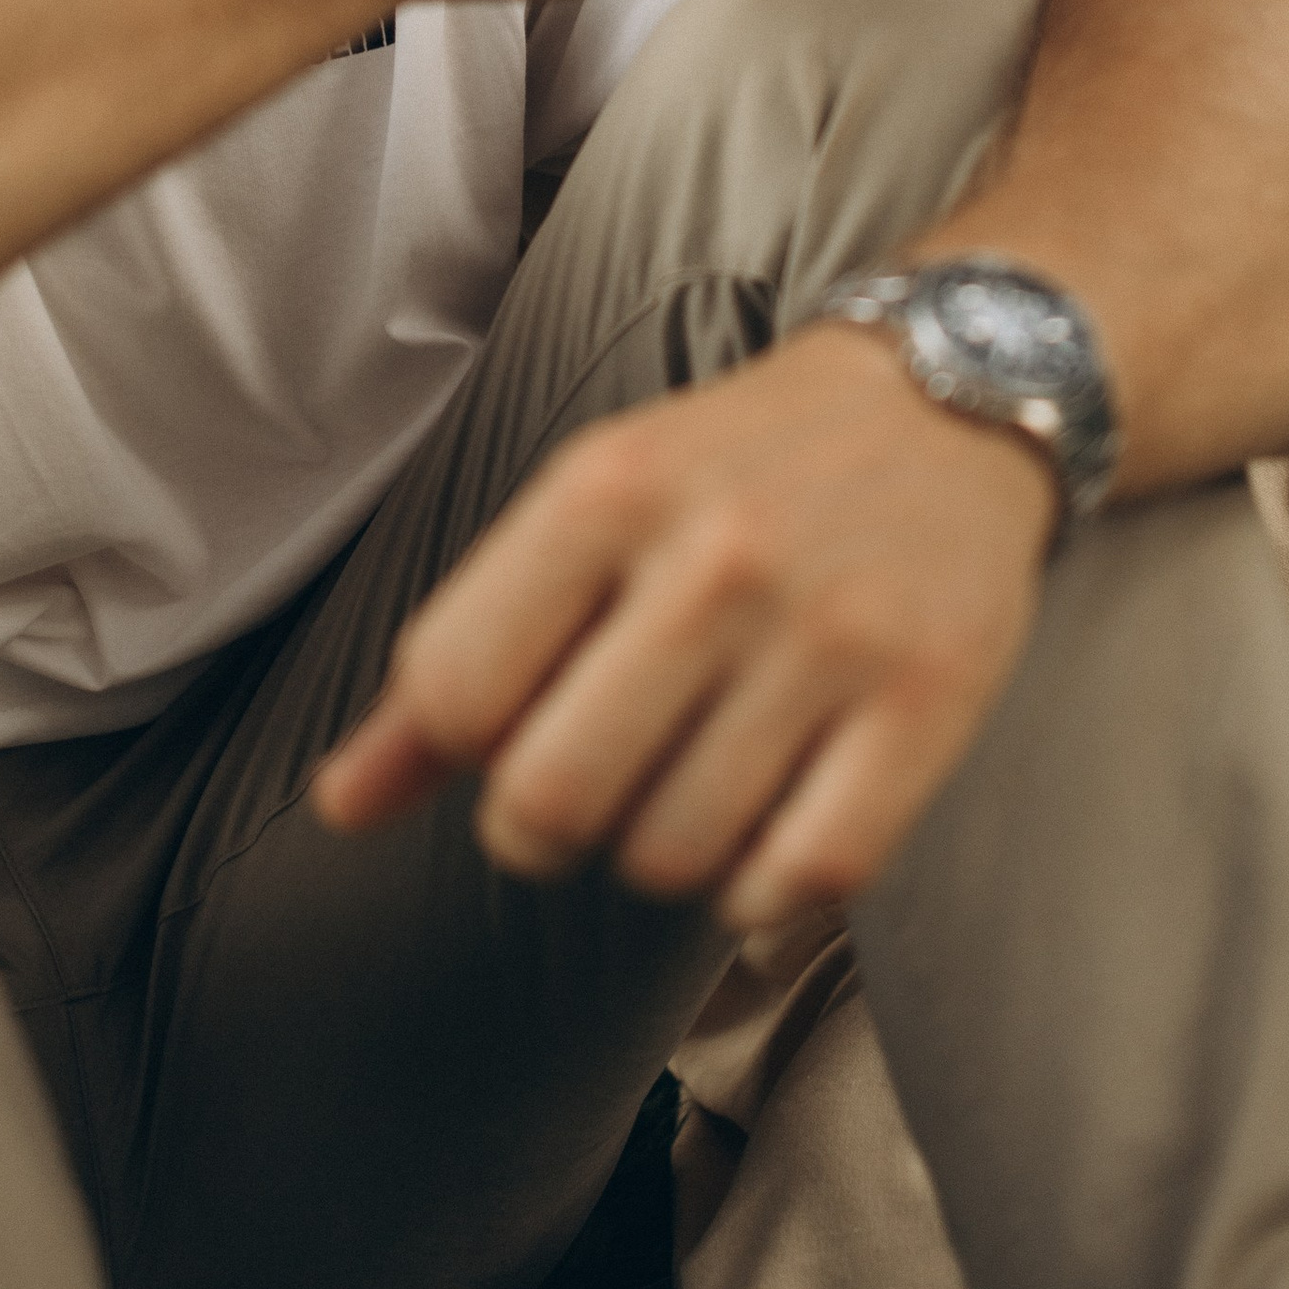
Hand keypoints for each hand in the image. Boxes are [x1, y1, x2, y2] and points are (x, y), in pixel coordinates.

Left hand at [314, 323, 1057, 929]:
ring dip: (661, 855)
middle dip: (545, 829)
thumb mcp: (584, 510)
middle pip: (551, 798)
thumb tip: (340, 806)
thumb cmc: (742, 469)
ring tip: (691, 783)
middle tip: (591, 788)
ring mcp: (827, 632)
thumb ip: (458, 660)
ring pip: (673, 855)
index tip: (511, 730)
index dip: (461, 753)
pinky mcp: (929, 699)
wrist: (948, 398)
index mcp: (605, 490)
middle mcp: (714, 557)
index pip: (453, 691)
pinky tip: (769, 826)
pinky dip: (762, 890)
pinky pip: (801, 877)